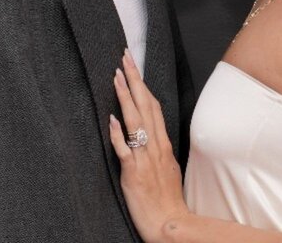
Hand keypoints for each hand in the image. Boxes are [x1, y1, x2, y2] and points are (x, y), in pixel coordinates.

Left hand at [107, 50, 189, 242]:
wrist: (170, 225)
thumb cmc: (166, 199)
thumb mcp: (166, 167)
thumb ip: (157, 148)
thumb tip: (148, 132)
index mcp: (163, 145)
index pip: (153, 106)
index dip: (142, 84)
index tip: (133, 66)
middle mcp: (156, 147)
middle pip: (146, 106)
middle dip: (134, 80)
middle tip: (124, 57)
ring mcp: (146, 159)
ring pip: (136, 122)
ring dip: (126, 98)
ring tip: (116, 77)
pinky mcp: (134, 174)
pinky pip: (126, 151)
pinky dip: (119, 134)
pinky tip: (111, 119)